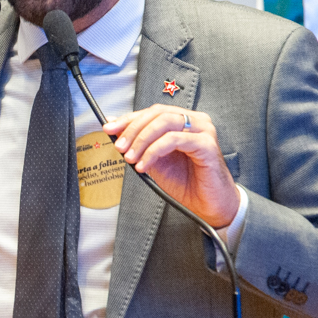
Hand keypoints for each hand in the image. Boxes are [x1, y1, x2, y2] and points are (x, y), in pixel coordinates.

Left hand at [103, 104, 239, 228]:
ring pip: (164, 123)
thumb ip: (139, 144)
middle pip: (157, 113)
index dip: (128, 119)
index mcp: (183, 121)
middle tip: (119, 147)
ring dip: (141, 140)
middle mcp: (195, 121)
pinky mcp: (207, 144)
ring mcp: (203, 130)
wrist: (207, 204)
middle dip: (133, 129)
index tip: (109, 128)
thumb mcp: (155, 160)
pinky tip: (144, 164)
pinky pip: (174, 140)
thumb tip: (116, 129)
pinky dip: (154, 151)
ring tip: (130, 158)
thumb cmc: (186, 182)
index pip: (152, 112)